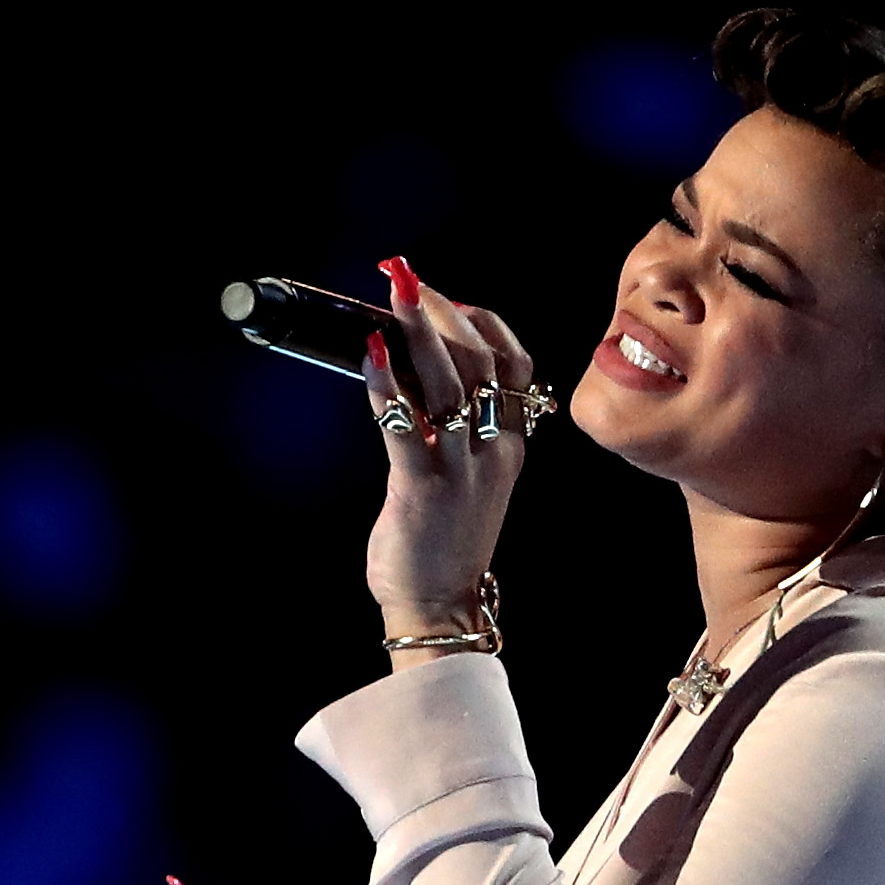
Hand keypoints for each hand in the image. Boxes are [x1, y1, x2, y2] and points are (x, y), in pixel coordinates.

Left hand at [365, 255, 536, 642]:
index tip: (448, 296)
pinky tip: (370, 355)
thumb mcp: (468, 477)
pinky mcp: (423, 488)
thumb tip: (408, 368)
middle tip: (407, 280)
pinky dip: (387, 384)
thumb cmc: (443, 539)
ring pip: (450, 383)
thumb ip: (453, 428)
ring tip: (394, 297)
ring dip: (418, 332)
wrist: (438, 604)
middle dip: (443, 313)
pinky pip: (406, 424)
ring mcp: (462, 470)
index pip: (514, 365)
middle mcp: (492, 451)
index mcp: (510, 446)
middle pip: (481, 362)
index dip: (484, 321)